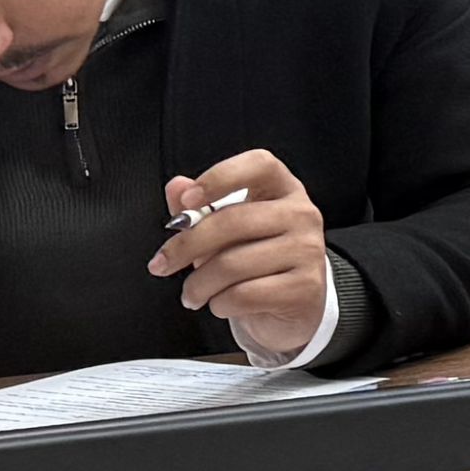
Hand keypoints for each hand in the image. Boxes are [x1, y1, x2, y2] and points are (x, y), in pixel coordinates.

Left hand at [156, 151, 331, 358]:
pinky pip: (245, 295)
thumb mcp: (227, 231)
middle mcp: (302, 214)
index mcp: (284, 189)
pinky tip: (220, 304)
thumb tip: (176, 186)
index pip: (259, 165)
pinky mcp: (306, 288)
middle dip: (185, 246)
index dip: (220, 177)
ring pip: (232, 265)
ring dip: (198, 285)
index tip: (186, 200)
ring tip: (192, 293)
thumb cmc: (256, 260)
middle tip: (162, 264)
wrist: (294, 305)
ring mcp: (308, 251)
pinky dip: (220, 304)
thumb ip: (200, 208)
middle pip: (233, 220)